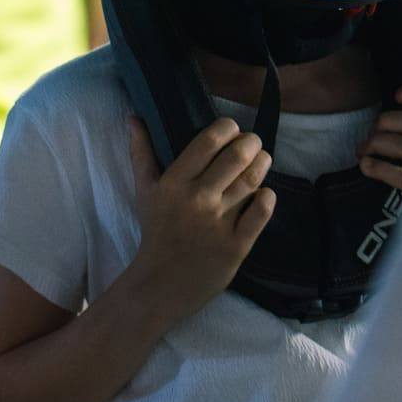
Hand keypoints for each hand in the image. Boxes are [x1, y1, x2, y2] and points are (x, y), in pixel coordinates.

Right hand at [127, 115, 274, 322]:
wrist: (161, 284)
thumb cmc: (156, 233)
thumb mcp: (144, 192)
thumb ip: (141, 153)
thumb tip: (134, 118)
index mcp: (174, 182)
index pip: (209, 141)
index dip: (228, 128)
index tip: (233, 129)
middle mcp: (198, 199)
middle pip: (236, 157)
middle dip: (251, 143)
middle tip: (253, 143)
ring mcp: (218, 223)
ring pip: (251, 181)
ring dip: (262, 164)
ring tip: (262, 160)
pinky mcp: (236, 245)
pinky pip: (260, 214)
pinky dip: (267, 198)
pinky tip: (265, 193)